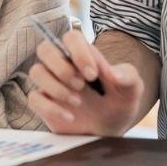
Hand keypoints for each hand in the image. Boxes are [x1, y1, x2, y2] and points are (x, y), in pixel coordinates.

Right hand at [28, 29, 144, 136]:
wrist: (112, 128)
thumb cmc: (120, 102)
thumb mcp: (133, 89)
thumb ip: (128, 77)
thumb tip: (113, 73)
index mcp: (82, 54)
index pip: (71, 37)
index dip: (78, 52)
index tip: (93, 74)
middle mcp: (62, 64)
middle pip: (45, 49)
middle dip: (62, 68)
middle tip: (82, 85)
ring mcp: (50, 83)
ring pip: (36, 71)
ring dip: (56, 87)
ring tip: (78, 101)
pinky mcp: (44, 103)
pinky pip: (33, 98)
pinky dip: (51, 108)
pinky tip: (70, 117)